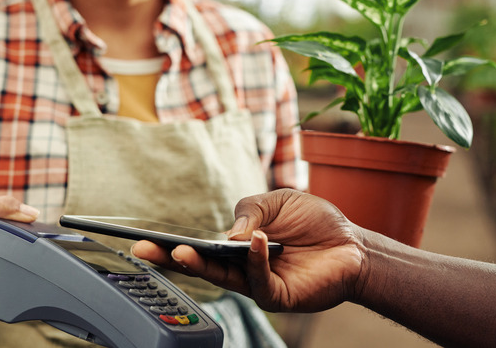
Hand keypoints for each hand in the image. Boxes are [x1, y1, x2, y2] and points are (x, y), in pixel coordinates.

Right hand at [132, 189, 365, 312]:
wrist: (352, 243)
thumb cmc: (314, 221)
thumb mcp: (278, 200)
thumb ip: (250, 211)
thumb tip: (228, 234)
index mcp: (237, 244)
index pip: (199, 246)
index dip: (172, 245)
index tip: (143, 240)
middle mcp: (242, 266)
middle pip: (200, 266)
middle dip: (171, 258)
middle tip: (144, 251)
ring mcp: (258, 282)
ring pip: (223, 277)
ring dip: (202, 264)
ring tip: (182, 250)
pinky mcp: (278, 295)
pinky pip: (259, 280)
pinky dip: (255, 260)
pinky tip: (256, 242)